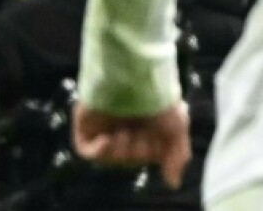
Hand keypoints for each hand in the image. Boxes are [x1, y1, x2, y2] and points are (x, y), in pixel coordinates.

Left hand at [73, 100, 190, 188]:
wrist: (131, 79)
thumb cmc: (157, 100)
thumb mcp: (177, 129)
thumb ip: (177, 156)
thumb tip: (172, 183)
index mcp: (142, 127)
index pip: (146, 156)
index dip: (153, 152)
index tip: (156, 135)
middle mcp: (122, 126)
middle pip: (128, 159)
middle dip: (137, 151)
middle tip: (138, 133)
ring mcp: (102, 125)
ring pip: (109, 158)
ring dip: (120, 151)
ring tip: (124, 133)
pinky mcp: (84, 124)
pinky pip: (86, 151)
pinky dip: (99, 151)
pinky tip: (107, 139)